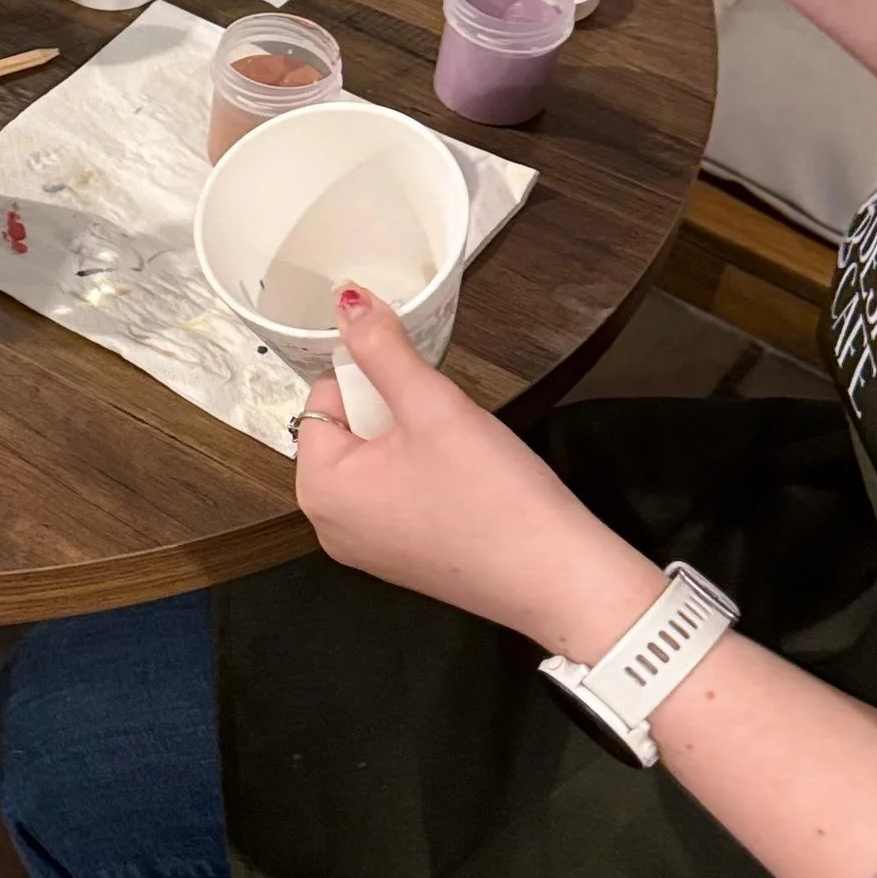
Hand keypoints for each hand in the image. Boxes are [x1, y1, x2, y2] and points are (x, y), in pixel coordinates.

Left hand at [294, 290, 663, 660]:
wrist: (556, 576)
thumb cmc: (493, 498)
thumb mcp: (432, 405)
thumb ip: (383, 349)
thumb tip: (347, 301)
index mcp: (320, 489)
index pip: (325, 398)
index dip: (375, 384)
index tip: (419, 398)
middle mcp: (329, 526)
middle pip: (347, 432)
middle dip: (394, 417)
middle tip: (444, 433)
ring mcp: (363, 549)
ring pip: (375, 462)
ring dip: (412, 444)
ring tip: (458, 461)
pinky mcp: (399, 560)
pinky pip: (394, 497)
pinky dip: (423, 478)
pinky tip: (464, 487)